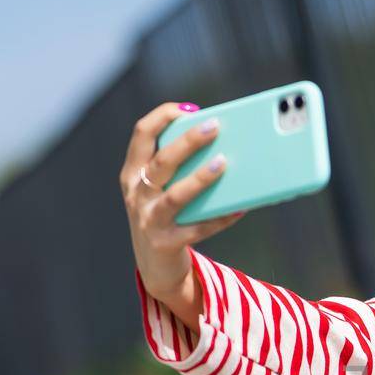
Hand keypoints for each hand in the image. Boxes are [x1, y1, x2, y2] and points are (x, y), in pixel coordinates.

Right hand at [121, 101, 243, 300]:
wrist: (154, 266)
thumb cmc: (165, 216)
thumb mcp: (159, 189)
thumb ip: (178, 167)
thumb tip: (222, 144)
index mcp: (133, 173)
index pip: (141, 135)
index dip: (162, 117)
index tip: (187, 108)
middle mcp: (137, 194)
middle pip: (162, 161)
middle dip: (188, 141)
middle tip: (215, 126)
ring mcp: (150, 220)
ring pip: (176, 196)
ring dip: (200, 178)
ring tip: (223, 163)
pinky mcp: (167, 243)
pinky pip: (198, 229)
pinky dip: (220, 218)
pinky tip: (240, 208)